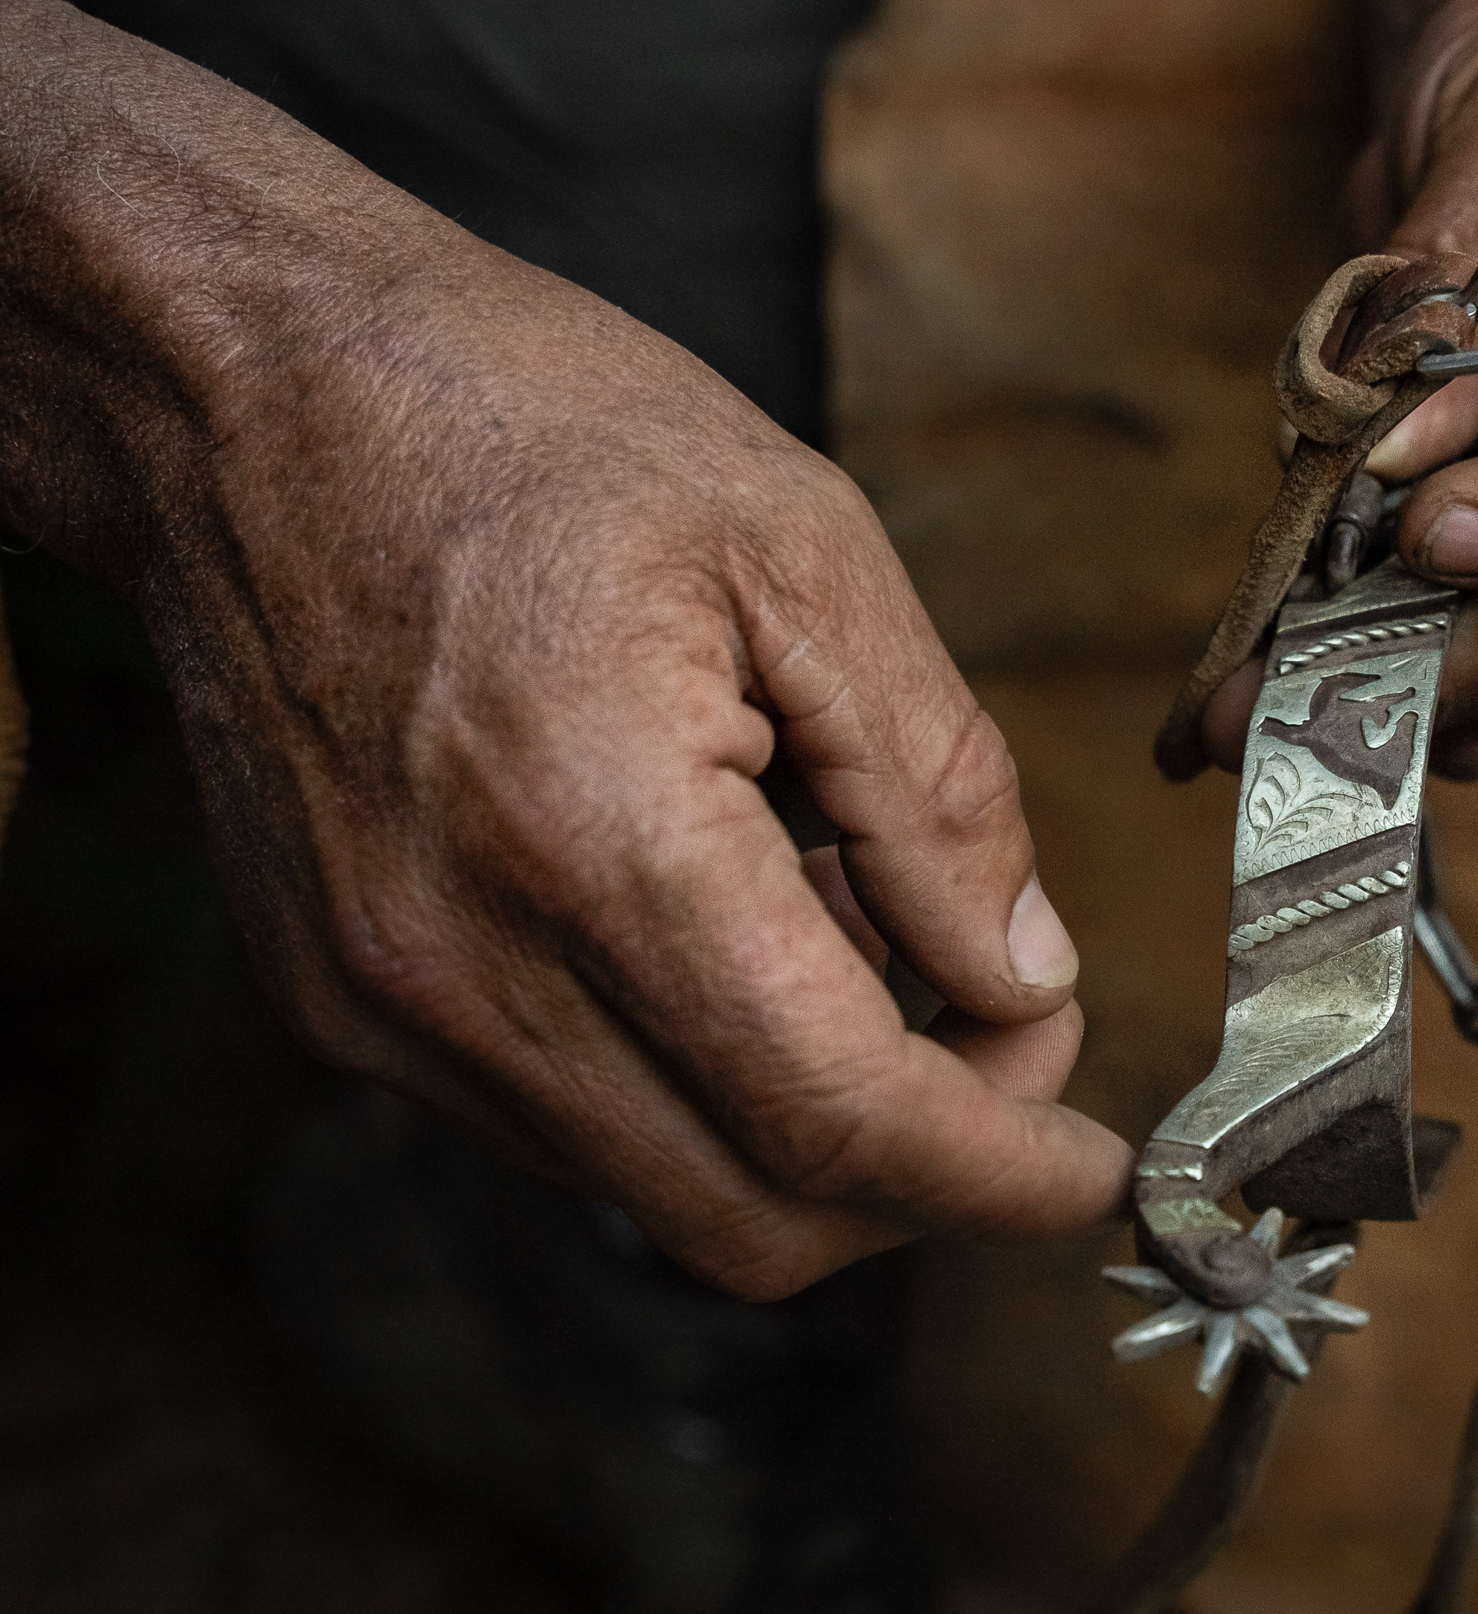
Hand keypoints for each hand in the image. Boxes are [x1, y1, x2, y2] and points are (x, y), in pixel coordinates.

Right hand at [0, 0, 1130, 1298]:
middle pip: (755, 1218)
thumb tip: (1028, 977)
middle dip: (923, 1170)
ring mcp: (384, 1004)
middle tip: (1010, 1028)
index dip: (998, 1172)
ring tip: (852, 920)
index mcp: (598, 836)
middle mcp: (466, 968)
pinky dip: (697, 1079)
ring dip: (810, 1120)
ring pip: (665, 1190)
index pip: (839, 1116)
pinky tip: (733, 923)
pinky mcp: (344, 1003)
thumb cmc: (528, 425)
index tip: (1094, 1167)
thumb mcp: (805, 549)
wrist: (248, 395)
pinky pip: (569, 1124)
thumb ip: (938, 790)